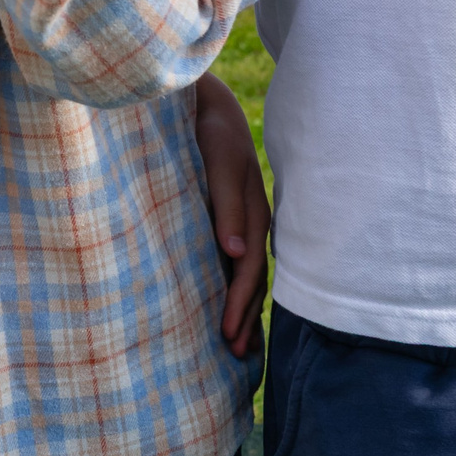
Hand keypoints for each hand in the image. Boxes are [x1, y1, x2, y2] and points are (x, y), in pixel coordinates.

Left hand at [191, 73, 268, 357]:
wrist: (204, 100)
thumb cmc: (209, 128)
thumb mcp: (219, 159)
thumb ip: (227, 202)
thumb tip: (234, 251)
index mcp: (251, 212)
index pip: (248, 269)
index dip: (240, 303)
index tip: (228, 335)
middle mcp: (249, 220)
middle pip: (250, 277)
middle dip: (244, 315)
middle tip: (233, 354)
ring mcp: (239, 218)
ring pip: (244, 271)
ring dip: (240, 306)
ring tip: (232, 342)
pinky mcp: (226, 214)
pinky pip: (233, 257)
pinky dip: (231, 283)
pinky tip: (222, 302)